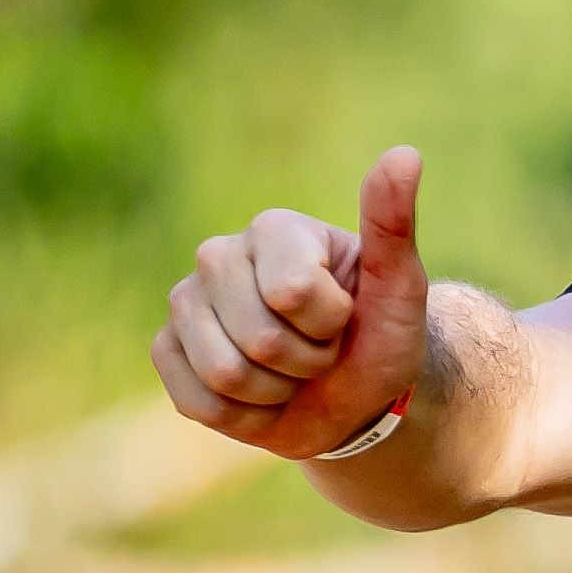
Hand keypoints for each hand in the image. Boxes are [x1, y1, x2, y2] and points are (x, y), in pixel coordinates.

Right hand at [154, 145, 428, 459]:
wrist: (356, 395)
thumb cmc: (381, 334)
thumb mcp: (401, 286)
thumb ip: (393, 224)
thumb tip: (405, 155)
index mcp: (274, 229)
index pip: (292, 293)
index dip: (328, 325)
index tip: (343, 318)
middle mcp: (219, 255)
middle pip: (259, 338)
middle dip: (305, 362)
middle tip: (320, 351)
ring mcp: (186, 302)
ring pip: (226, 374)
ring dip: (275, 393)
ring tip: (291, 372)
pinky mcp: (166, 350)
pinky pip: (197, 400)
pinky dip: (243, 417)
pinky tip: (261, 396)